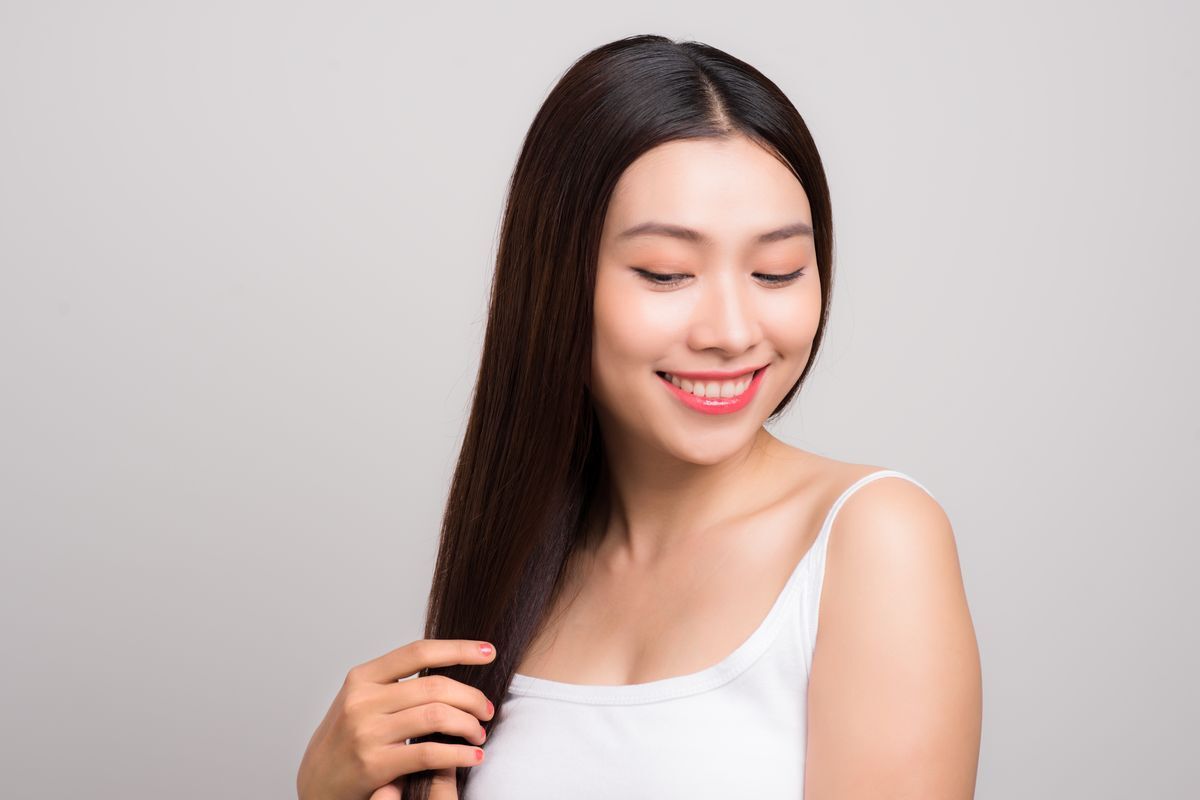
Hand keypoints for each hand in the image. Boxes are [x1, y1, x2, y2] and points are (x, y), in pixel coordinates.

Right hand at [296, 639, 496, 799]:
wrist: (315, 781)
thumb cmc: (347, 737)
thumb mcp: (362, 699)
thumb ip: (397, 683)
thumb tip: (449, 667)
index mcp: (363, 677)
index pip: (419, 651)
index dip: (458, 649)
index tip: (488, 651)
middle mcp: (363, 700)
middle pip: (435, 686)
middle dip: (471, 697)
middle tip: (487, 709)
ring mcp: (367, 732)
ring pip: (436, 717)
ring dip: (468, 725)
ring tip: (478, 734)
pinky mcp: (375, 764)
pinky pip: (429, 753)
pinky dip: (458, 754)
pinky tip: (472, 756)